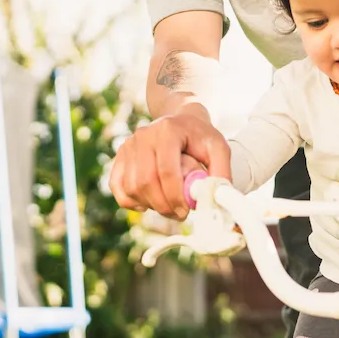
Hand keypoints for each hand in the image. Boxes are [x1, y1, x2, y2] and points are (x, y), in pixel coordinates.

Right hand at [108, 113, 231, 218]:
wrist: (181, 122)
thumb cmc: (201, 138)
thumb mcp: (219, 149)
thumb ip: (220, 172)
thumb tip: (216, 198)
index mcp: (168, 131)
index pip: (166, 170)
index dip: (175, 196)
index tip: (186, 211)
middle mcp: (143, 135)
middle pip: (146, 181)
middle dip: (163, 205)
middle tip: (179, 215)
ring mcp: (129, 145)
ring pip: (132, 187)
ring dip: (150, 205)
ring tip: (169, 207)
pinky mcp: (120, 156)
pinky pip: (117, 186)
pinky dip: (131, 201)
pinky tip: (148, 204)